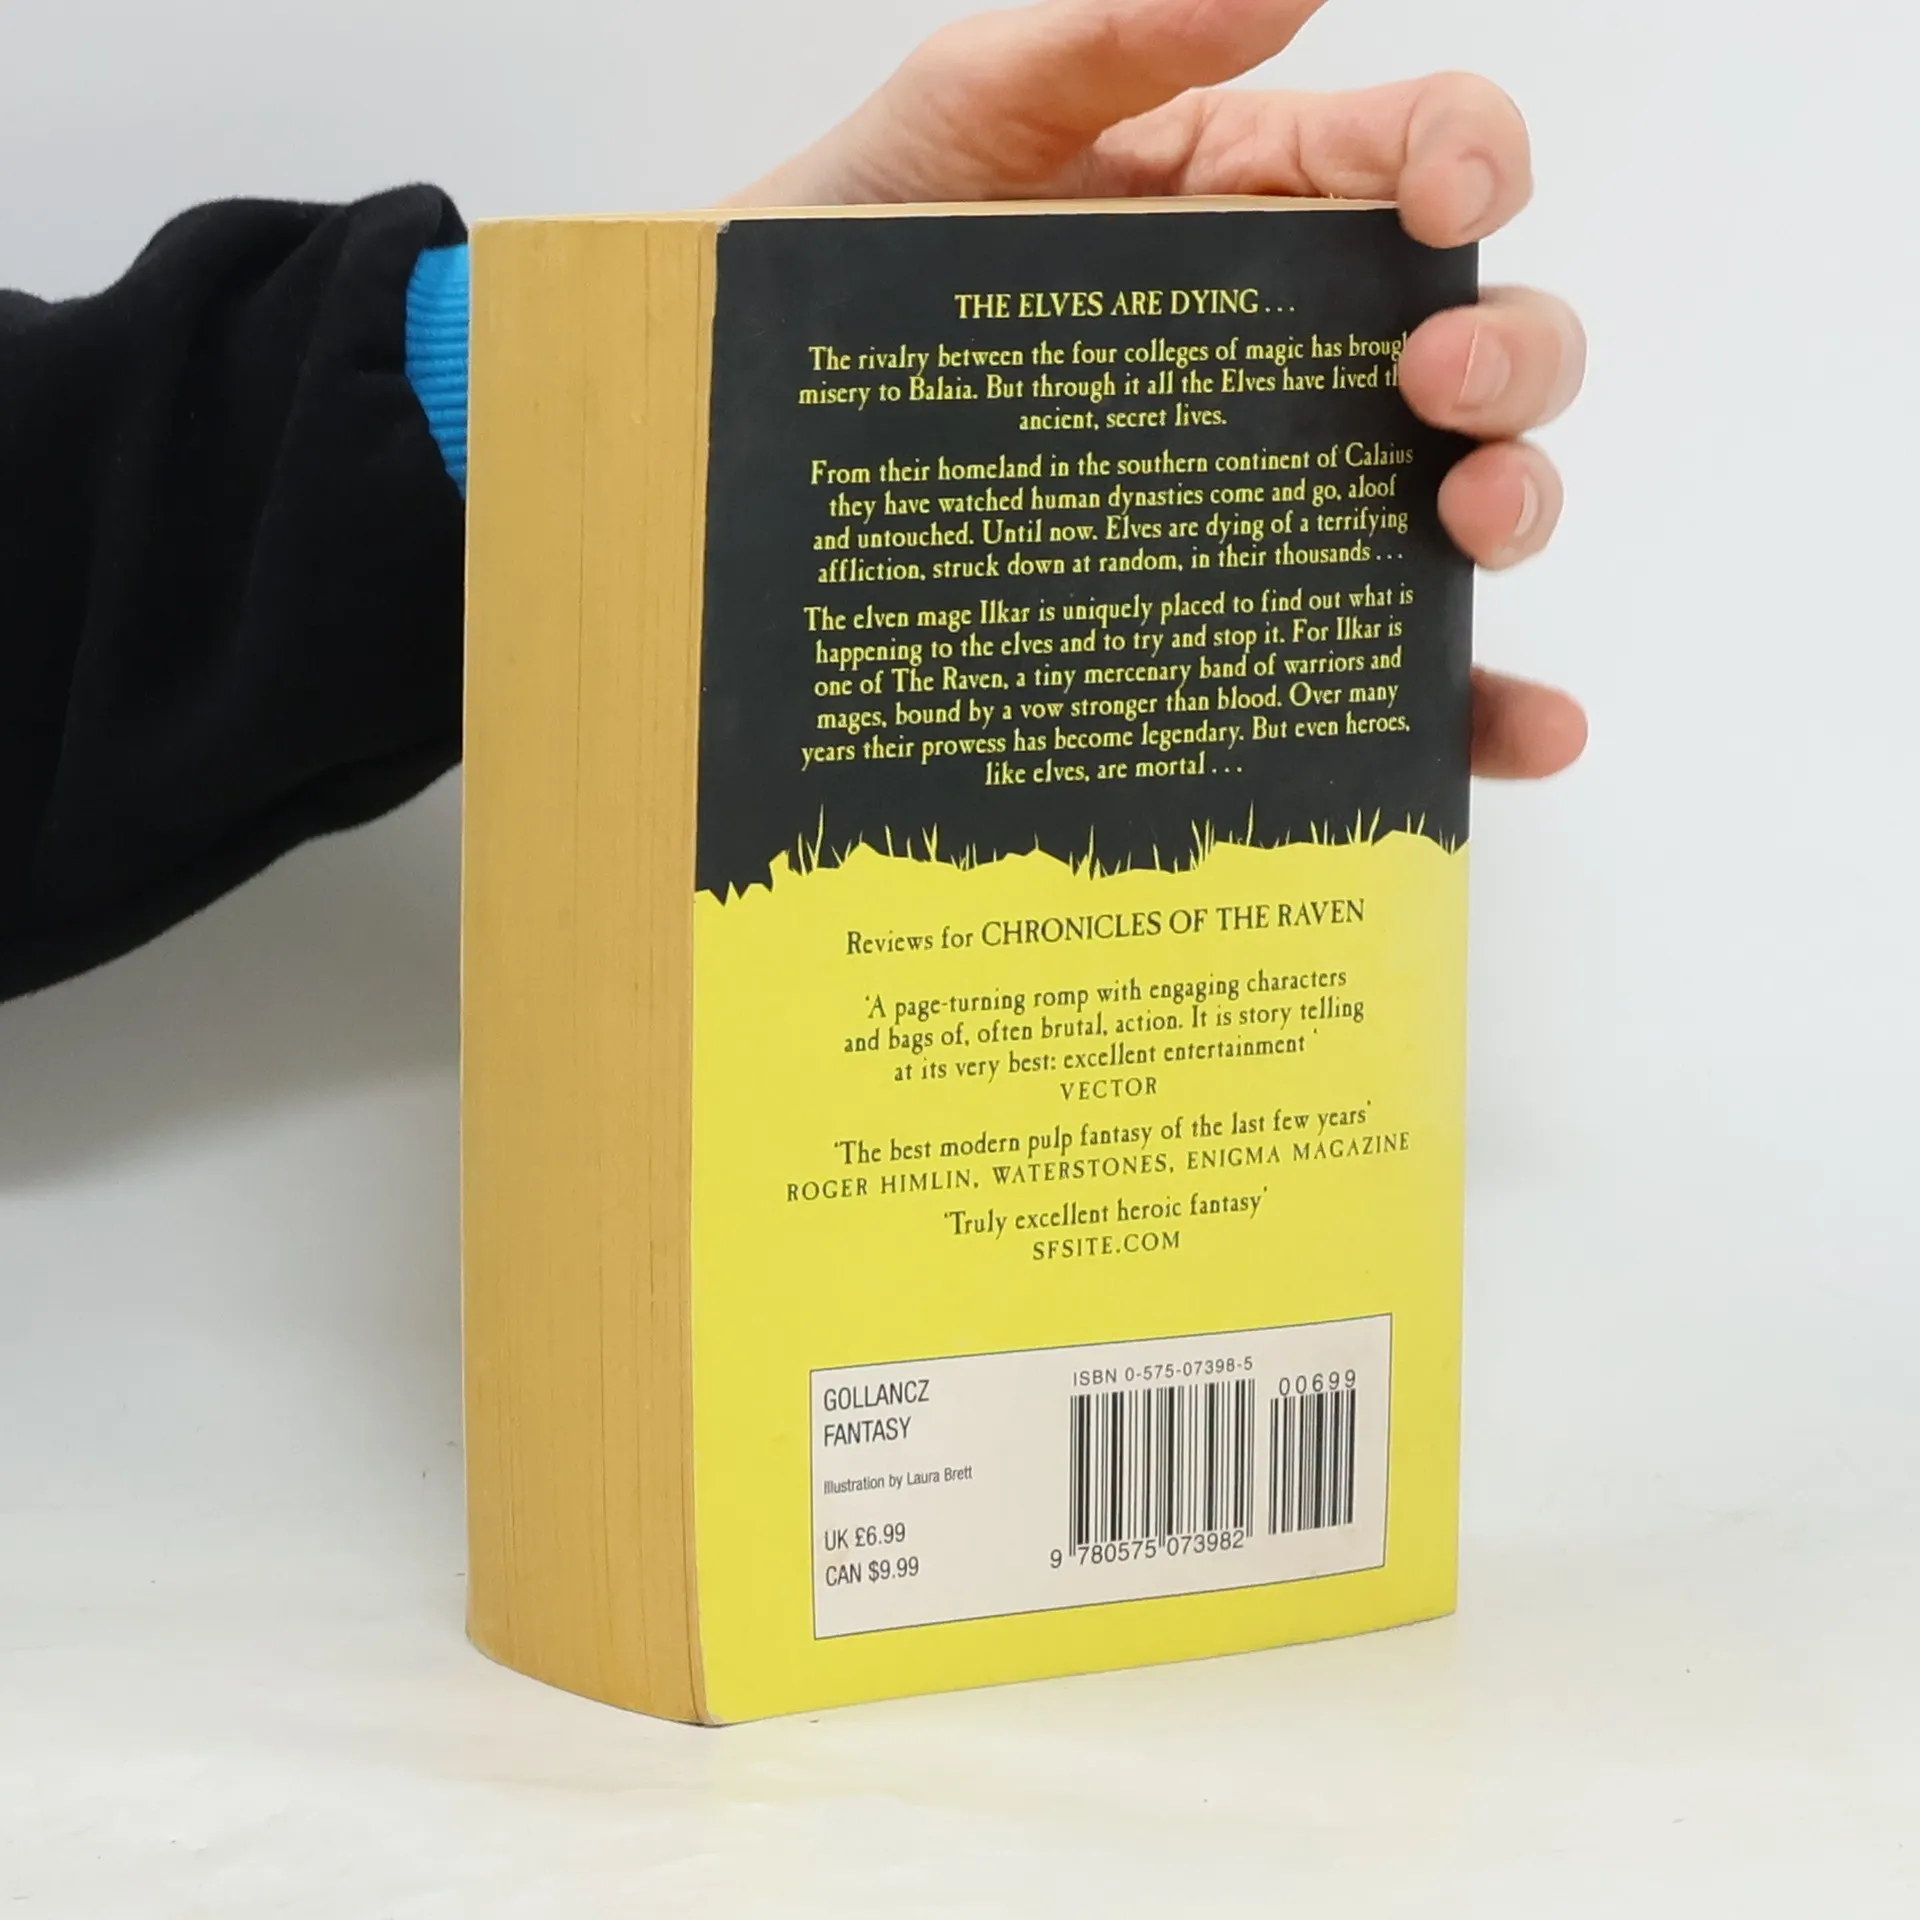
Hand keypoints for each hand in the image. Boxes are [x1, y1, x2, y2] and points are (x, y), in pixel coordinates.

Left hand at [730, 0, 1587, 779]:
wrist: (738, 444)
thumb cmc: (837, 267)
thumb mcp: (953, 124)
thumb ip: (1107, 39)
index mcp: (1242, 211)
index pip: (1413, 163)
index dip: (1472, 160)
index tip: (1451, 199)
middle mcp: (1282, 358)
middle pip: (1477, 337)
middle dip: (1510, 351)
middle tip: (1438, 387)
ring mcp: (1267, 498)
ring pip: (1456, 496)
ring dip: (1515, 507)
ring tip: (1472, 528)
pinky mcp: (1233, 624)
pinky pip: (1378, 666)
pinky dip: (1470, 703)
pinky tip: (1522, 732)